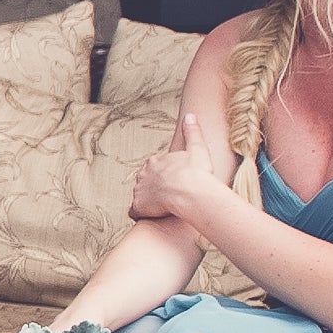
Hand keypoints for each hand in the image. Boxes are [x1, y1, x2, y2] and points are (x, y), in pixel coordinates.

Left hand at [128, 108, 230, 225]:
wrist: (189, 191)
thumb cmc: (196, 172)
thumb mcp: (197, 148)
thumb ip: (192, 132)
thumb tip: (190, 115)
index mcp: (156, 161)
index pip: (155, 167)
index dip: (164, 176)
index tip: (173, 182)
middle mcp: (143, 174)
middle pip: (145, 181)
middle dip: (154, 188)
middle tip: (168, 197)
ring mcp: (139, 190)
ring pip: (140, 196)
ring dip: (148, 202)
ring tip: (162, 208)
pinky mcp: (138, 206)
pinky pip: (135, 212)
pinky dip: (141, 214)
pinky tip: (151, 218)